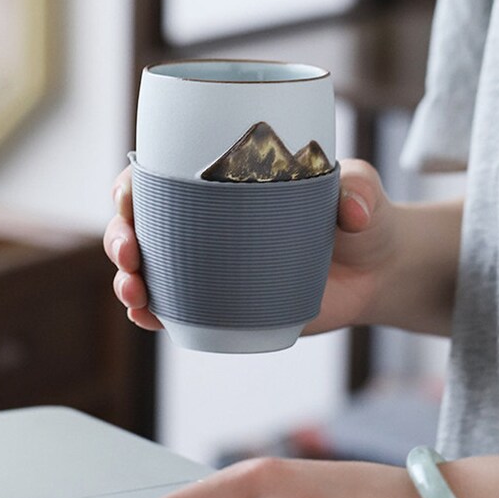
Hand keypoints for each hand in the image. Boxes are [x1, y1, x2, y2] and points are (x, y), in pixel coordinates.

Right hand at [102, 159, 394, 333]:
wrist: (377, 271)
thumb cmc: (363, 219)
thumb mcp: (362, 190)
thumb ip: (359, 189)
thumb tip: (351, 211)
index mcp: (226, 184)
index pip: (163, 178)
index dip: (131, 187)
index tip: (128, 198)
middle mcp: (210, 224)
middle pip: (144, 226)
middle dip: (120, 239)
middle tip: (131, 255)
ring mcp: (214, 268)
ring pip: (152, 272)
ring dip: (129, 282)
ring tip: (136, 294)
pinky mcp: (226, 305)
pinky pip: (180, 311)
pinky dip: (155, 315)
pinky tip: (148, 318)